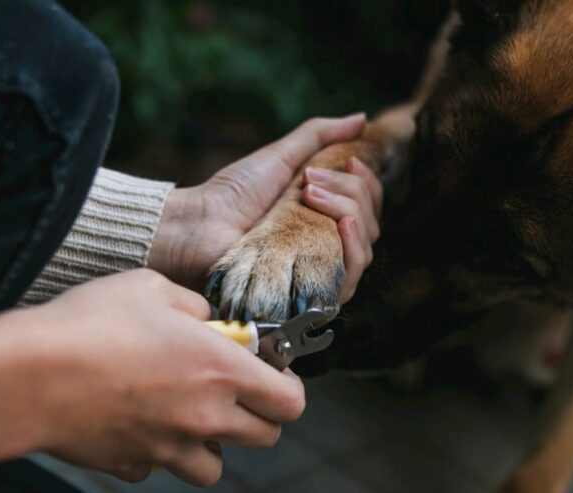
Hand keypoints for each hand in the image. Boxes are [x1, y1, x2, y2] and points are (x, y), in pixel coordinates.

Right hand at [0, 269, 304, 485]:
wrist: (29, 374)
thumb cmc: (91, 323)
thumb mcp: (152, 287)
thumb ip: (194, 305)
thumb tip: (206, 319)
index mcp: (222, 370)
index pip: (290, 400)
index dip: (288, 386)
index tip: (273, 373)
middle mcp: (205, 416)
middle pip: (265, 437)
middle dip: (259, 416)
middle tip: (235, 391)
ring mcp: (169, 446)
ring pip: (215, 467)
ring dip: (212, 444)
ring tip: (188, 415)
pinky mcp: (133, 462)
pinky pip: (159, 466)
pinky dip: (157, 452)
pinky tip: (139, 423)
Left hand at [148, 114, 374, 293]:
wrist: (202, 225)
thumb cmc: (233, 193)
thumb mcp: (280, 155)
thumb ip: (319, 136)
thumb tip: (362, 119)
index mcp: (323, 215)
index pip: (368, 204)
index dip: (366, 182)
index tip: (348, 162)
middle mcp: (326, 244)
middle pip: (370, 223)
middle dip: (351, 191)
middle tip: (309, 183)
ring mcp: (320, 270)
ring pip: (364, 248)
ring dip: (351, 212)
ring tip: (312, 197)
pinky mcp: (311, 293)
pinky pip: (351, 278)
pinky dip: (356, 248)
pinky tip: (345, 225)